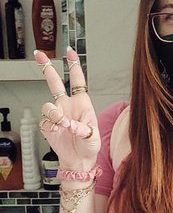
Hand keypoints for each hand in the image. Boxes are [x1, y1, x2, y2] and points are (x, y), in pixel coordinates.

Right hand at [34, 47, 100, 170]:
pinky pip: (43, 120)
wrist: (79, 160)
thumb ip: (81, 129)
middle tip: (39, 54)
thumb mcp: (93, 137)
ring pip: (47, 105)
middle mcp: (67, 105)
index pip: (77, 80)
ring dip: (53, 114)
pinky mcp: (48, 124)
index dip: (74, 65)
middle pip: (54, 82)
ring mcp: (57, 114)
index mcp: (82, 103)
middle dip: (47, 67)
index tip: (70, 52)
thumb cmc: (90, 146)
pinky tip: (56, 132)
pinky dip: (49, 126)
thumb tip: (68, 123)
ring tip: (61, 125)